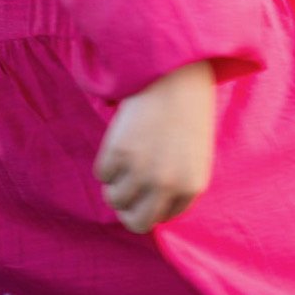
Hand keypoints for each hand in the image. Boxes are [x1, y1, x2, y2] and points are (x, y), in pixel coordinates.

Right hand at [93, 60, 214, 233]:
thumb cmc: (184, 110)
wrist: (173, 72)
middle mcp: (167, 185)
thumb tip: (145, 206)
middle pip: (136, 222)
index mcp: (192, 187)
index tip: (145, 187)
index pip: (162, 218)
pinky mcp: (119, 153)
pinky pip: (102, 174)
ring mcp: (142, 171)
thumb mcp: (193, 154)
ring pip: (114, 199)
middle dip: (127, 208)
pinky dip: (105, 161)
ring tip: (123, 158)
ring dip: (114, 182)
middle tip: (124, 188)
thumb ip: (176, 183)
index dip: (149, 203)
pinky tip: (119, 140)